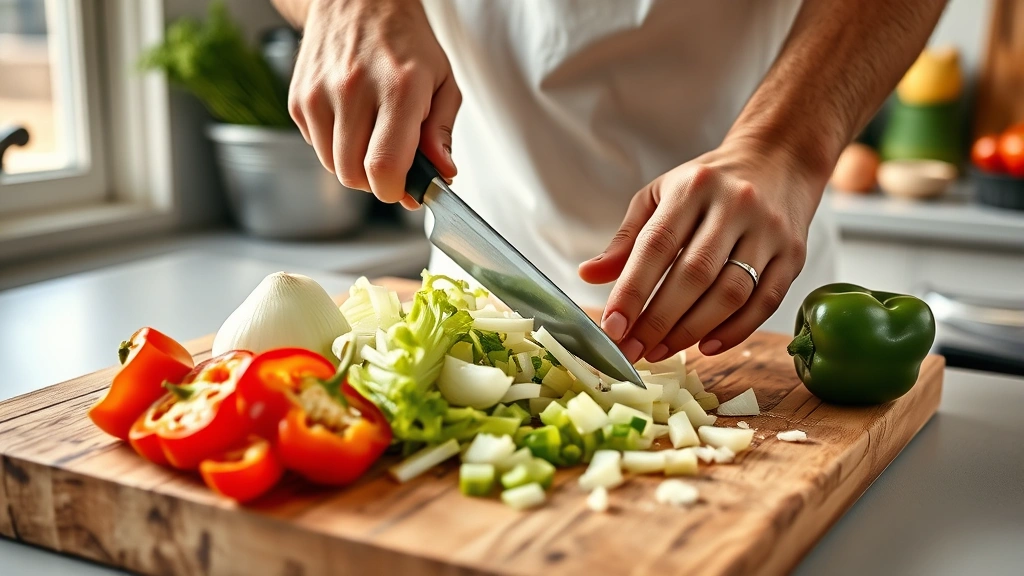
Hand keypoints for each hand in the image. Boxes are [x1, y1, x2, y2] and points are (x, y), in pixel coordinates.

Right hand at [287, 0, 459, 207]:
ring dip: (354, 165)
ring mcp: (320, 93)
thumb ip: (442, 131)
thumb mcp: (442, 81)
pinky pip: (316, 147)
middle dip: (376, 182)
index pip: (384, 166)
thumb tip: (442, 173)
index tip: (405, 189)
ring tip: (371, 136)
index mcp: (398, 89)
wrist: (357, 1)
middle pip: (354, 175)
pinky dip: (334, 146)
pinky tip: (350, 120)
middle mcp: (354, 90)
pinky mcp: (298, 98)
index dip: (394, 191)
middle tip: (392, 163)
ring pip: (333, 166)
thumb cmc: (405, 43)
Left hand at [578, 138, 825, 360]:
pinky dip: (734, 331)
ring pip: (730, 293)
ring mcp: (769, 230)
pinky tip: (705, 346)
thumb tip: (589, 275)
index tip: (612, 326)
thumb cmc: (708, 185)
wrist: (779, 159)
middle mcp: (735, 205)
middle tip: (632, 350)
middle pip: (694, 275)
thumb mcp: (661, 195)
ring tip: (661, 350)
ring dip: (692, 330)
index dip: (632, 290)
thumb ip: (627, 238)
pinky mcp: (794, 254)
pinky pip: (765, 302)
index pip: (656, 246)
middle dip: (658, 320)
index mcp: (693, 188)